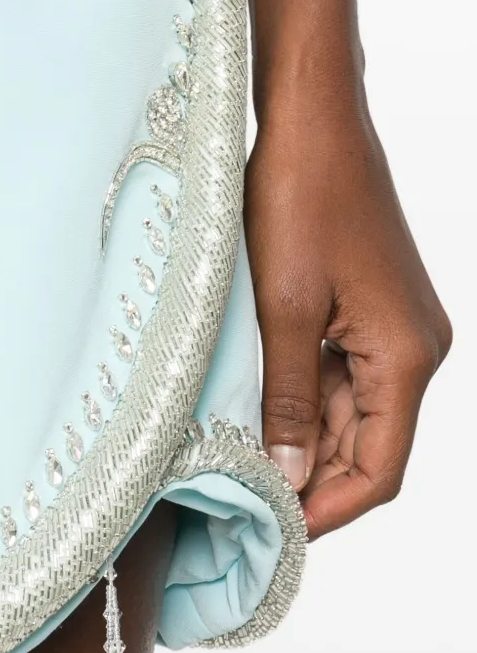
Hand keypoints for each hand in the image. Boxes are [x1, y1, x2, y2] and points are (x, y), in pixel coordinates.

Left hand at [244, 93, 451, 539]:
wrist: (310, 118)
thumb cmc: (299, 198)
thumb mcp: (285, 308)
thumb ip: (291, 399)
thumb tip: (291, 476)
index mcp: (408, 355)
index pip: (379, 469)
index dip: (328, 511)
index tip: (274, 534)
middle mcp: (415, 347)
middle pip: (367, 445)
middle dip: (310, 480)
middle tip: (242, 507)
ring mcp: (393, 326)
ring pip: (351, 412)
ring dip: (302, 441)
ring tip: (238, 465)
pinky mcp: (368, 306)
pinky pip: (339, 373)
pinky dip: (301, 398)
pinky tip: (254, 411)